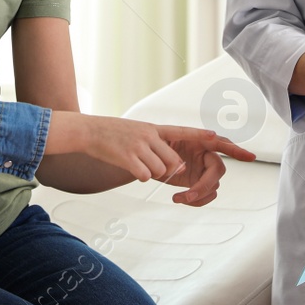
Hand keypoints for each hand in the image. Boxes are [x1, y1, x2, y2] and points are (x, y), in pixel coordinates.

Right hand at [48, 114, 192, 181]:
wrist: (89, 131)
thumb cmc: (112, 133)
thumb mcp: (136, 131)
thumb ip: (154, 143)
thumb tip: (170, 164)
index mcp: (153, 128)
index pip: (182, 131)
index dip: (199, 135)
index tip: (216, 136)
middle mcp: (149, 135)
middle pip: (173, 161)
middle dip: (167, 170)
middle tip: (151, 166)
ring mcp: (139, 146)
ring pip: (160, 170)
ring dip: (152, 173)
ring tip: (136, 164)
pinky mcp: (128, 157)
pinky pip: (145, 176)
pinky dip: (140, 176)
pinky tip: (129, 167)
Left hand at [162, 132, 257, 205]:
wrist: (147, 158)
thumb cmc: (154, 145)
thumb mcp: (160, 144)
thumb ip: (172, 153)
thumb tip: (181, 166)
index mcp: (199, 140)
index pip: (221, 143)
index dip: (236, 150)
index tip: (250, 157)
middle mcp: (205, 155)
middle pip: (217, 170)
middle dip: (205, 184)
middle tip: (189, 194)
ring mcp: (203, 170)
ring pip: (213, 185)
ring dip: (198, 195)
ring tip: (178, 198)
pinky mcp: (198, 182)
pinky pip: (206, 194)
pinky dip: (196, 201)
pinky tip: (181, 199)